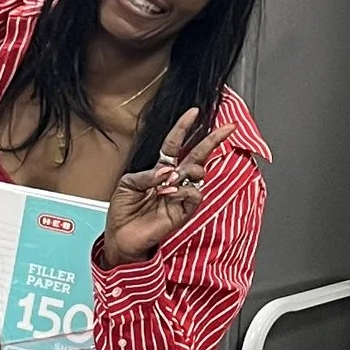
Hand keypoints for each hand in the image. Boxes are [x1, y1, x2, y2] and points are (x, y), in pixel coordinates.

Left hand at [100, 114, 215, 265]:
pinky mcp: (183, 212)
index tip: (194, 112)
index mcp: (160, 170)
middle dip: (213, 140)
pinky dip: (184, 191)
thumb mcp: (127, 184)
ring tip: (170, 181)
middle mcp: (173, 180)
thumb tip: (168, 170)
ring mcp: (180, 195)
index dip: (184, 128)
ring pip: (198, 173)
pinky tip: (171, 193)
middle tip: (228, 128)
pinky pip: (195, 195)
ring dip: (187, 171)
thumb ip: (147, 174)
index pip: (175, 144)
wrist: (121, 237)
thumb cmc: (123, 211)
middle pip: (197, 155)